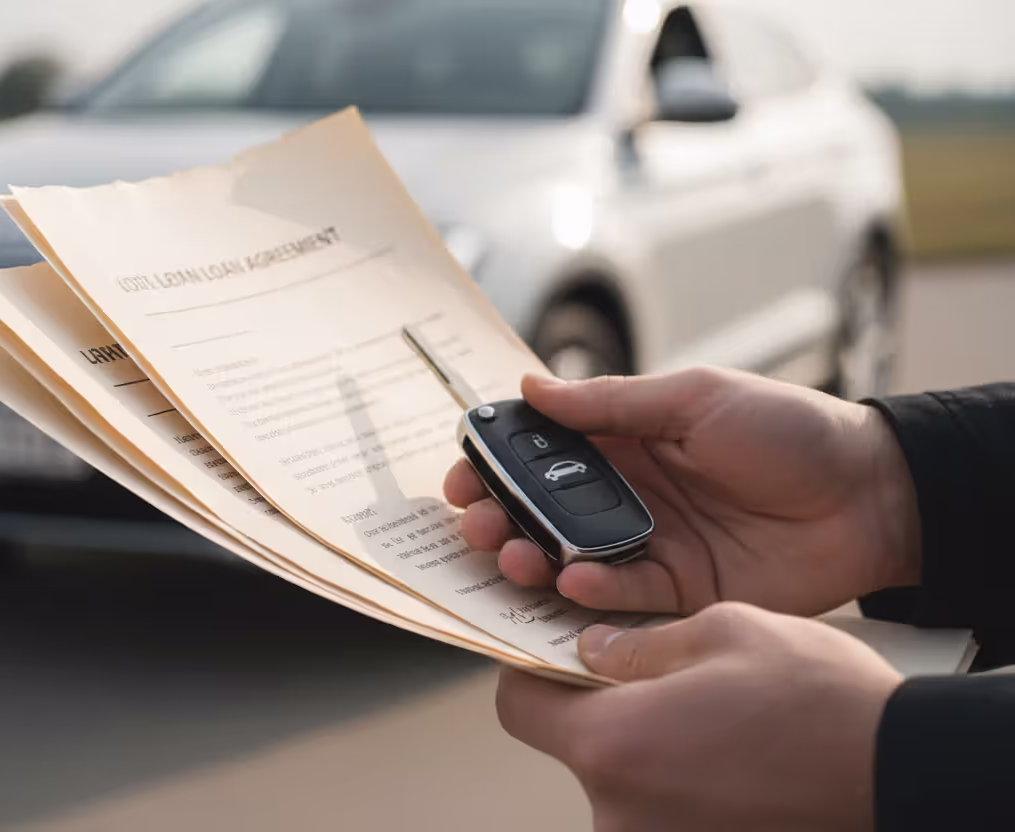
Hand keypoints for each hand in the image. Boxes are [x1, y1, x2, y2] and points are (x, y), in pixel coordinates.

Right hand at [444, 368, 920, 615]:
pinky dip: (594, 592)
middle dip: (501, 520)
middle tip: (478, 526)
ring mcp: (650, 545)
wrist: (872, 496)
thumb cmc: (790, 431)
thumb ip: (611, 402)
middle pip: (543, 514)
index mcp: (626, 441)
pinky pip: (623, 598)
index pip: (542, 454)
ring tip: (516, 556)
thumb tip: (531, 387)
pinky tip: (577, 581)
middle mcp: (627, 495)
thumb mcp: (694, 398)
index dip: (497, 465)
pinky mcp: (679, 592)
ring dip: (534, 560)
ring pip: (571, 560)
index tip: (463, 475)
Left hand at [498, 603, 902, 831]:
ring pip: (622, 781)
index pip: (519, 709)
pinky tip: (728, 757)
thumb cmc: (823, 704)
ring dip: (648, 749)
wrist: (907, 777)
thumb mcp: (726, 631)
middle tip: (652, 677)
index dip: (530, 674)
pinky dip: (680, 783)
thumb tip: (593, 651)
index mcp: (616, 745)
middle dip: (602, 710)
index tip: (554, 656)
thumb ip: (640, 643)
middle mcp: (621, 812)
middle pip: (574, 749)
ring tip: (706, 719)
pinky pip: (660, 809)